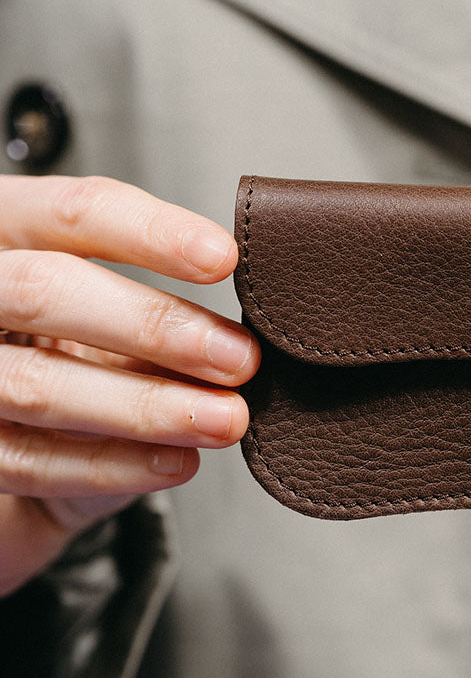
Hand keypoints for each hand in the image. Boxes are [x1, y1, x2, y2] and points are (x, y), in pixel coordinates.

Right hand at [0, 175, 258, 596]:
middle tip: (239, 357)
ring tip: (224, 419)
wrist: (8, 434)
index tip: (224, 258)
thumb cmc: (62, 347)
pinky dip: (112, 465)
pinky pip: (30, 461)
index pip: (71, 212)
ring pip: (37, 385)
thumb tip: (237, 340)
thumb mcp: (97, 309)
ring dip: (146, 407)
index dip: (150, 232)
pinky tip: (176, 461)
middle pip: (45, 289)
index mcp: (4, 230)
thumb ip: (148, 311)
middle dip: (153, 325)